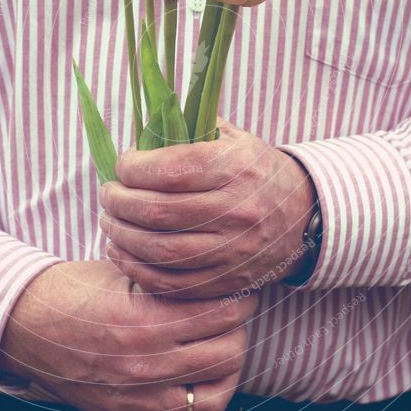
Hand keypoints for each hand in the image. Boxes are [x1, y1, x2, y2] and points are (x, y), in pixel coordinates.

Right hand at [0, 260, 256, 410]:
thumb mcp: (124, 272)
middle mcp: (144, 366)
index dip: (238, 297)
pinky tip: (202, 392)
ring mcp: (136, 401)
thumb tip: (219, 279)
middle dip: (237, 330)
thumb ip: (171, 281)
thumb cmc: (75, 290)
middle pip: (226, 355)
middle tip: (233, 315)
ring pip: (213, 398)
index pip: (220, 314)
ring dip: (226, 372)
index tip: (238, 289)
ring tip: (222, 349)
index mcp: (145, 322)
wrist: (25, 324)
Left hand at [102, 119, 316, 298]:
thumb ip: (191, 129)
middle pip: (159, 211)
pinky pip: (170, 282)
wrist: (302, 216)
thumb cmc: (255, 170)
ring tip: (108, 219)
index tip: (123, 165)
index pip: (171, 170)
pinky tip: (120, 249)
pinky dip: (135, 267)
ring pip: (160, 250)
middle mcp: (238, 211)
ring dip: (121, 235)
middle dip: (119, 201)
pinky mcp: (227, 281)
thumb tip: (141, 128)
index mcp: (237, 168)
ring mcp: (233, 251)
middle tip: (107, 193)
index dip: (134, 168)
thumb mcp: (234, 138)